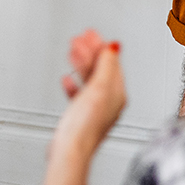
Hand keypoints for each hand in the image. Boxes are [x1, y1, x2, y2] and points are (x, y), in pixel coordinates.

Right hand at [53, 30, 126, 158]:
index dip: (101, 46)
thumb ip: (106, 66)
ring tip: (73, 50)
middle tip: (81, 37)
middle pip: (101, 69)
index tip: (91, 33)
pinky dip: (74, 83)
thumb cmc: (85, 125)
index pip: (112, 63)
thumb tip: (114, 46)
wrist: (70, 150)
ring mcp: (95, 109)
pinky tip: (67, 79)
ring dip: (81, 63)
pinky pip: (80, 94)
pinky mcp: (82, 117)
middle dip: (90, 51)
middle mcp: (109, 102)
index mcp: (117, 94)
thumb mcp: (98, 88)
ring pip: (90, 79)